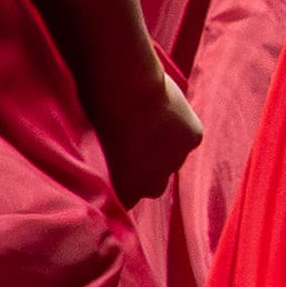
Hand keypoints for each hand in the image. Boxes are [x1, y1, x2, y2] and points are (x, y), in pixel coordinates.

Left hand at [97, 68, 203, 207]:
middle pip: (154, 187)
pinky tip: (167, 106)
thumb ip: (107, 158)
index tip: (116, 166)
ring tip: (151, 120)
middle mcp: (152, 185)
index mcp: (123, 189)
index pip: (127, 199)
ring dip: (166, 147)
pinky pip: (188, 136)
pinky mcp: (193, 139)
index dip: (123, 181)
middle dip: (148, 172)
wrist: (127, 87)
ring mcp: (176, 162)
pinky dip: (181, 125)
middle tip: (136, 146)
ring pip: (174, 161)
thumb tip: (110, 153)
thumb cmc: (99, 110)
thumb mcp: (93, 142)